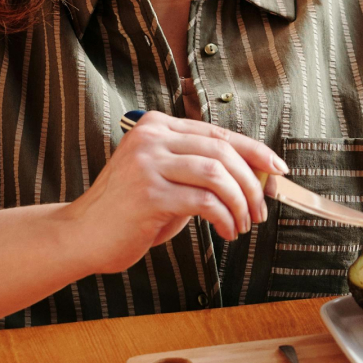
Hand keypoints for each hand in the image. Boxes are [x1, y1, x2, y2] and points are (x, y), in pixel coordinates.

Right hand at [64, 111, 287, 272]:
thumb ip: (202, 170)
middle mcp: (152, 138)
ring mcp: (148, 164)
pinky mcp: (149, 193)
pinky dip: (225, 218)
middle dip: (252, 183)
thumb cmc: (130, 212)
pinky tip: (227, 231)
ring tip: (244, 224)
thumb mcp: (168, 180)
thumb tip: (256, 176)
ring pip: (217, 174)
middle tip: (261, 209)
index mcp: (157, 127)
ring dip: (240, 202)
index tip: (279, 169)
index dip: (255, 151)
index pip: (219, 133)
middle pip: (222, 151)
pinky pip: (205, 201)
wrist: (83, 236)